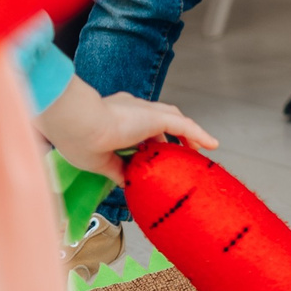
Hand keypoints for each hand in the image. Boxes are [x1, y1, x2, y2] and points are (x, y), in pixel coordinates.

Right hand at [34, 77, 216, 182]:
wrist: (77, 123)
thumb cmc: (78, 141)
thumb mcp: (98, 160)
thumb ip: (115, 168)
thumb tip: (125, 181)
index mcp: (112, 117)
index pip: (134, 129)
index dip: (143, 142)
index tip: (147, 157)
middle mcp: (130, 109)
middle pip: (157, 121)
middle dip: (166, 138)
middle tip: (174, 153)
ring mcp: (144, 111)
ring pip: (172, 120)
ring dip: (185, 135)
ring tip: (196, 150)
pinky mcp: (156, 116)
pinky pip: (185, 126)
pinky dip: (199, 134)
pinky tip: (213, 145)